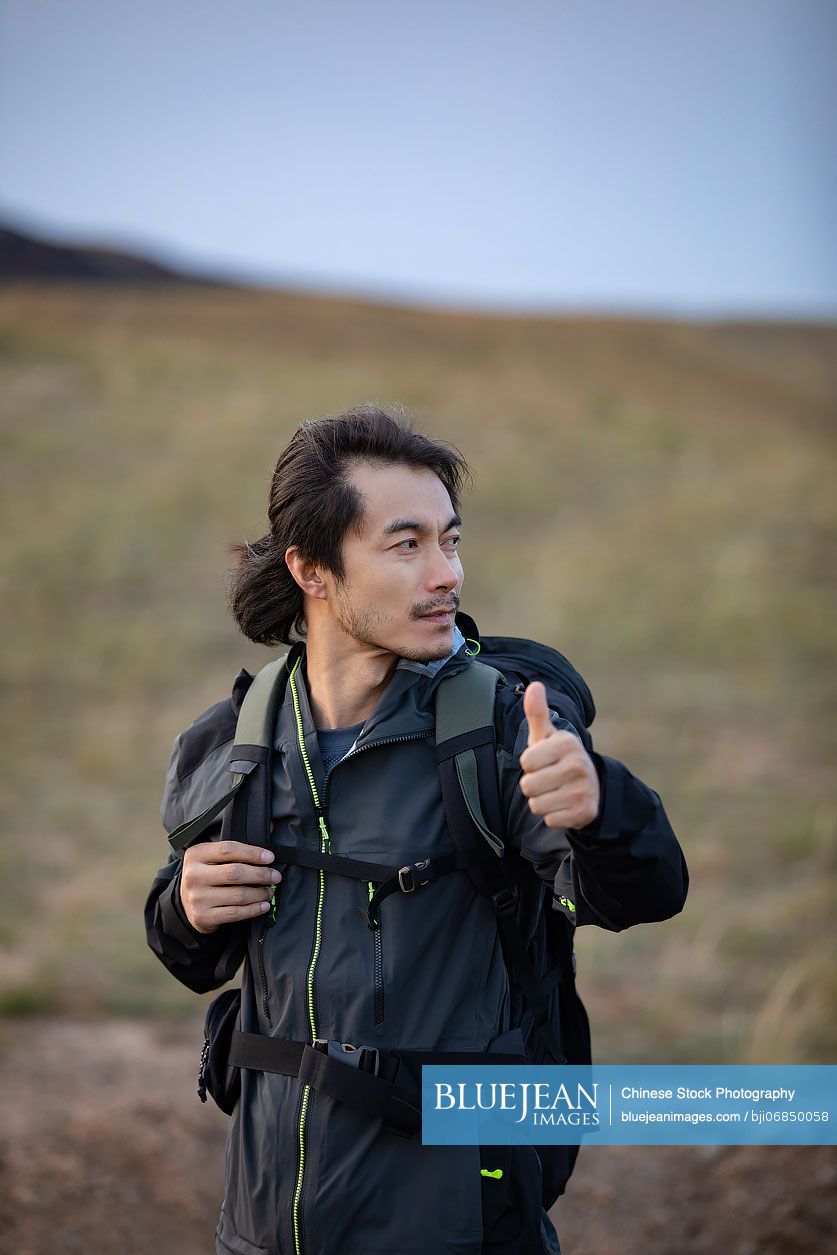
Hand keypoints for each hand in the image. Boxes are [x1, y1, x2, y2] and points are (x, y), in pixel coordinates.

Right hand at [181, 840, 281, 934]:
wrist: (186, 904)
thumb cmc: (206, 875)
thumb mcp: (212, 856)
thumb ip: (237, 845)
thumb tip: (271, 825)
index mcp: (196, 854)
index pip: (228, 849)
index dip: (252, 853)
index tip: (270, 858)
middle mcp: (193, 875)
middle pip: (235, 873)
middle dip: (261, 875)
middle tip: (275, 876)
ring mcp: (197, 898)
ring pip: (238, 895)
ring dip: (260, 893)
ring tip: (269, 891)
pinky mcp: (203, 916)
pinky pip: (235, 913)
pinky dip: (253, 910)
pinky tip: (263, 906)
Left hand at [518, 681, 599, 829]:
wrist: (591, 786)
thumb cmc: (558, 757)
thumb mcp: (546, 736)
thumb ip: (537, 712)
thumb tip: (534, 685)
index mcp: (567, 743)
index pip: (525, 762)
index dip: (530, 764)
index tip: (543, 762)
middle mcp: (578, 765)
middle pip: (528, 786)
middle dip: (533, 785)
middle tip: (549, 779)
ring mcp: (583, 790)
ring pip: (537, 805)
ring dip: (542, 801)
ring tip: (556, 791)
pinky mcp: (584, 812)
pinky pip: (550, 820)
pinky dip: (553, 816)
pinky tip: (564, 805)